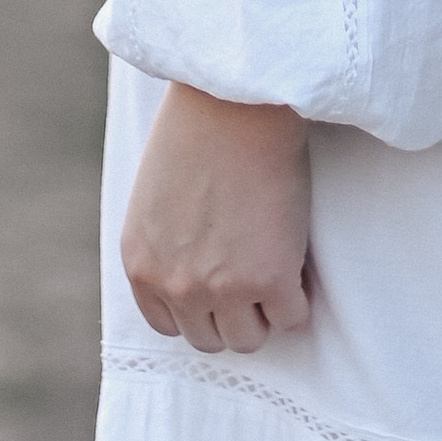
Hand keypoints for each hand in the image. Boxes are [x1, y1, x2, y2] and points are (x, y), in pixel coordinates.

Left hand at [121, 86, 312, 352]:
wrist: (236, 101)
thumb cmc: (198, 127)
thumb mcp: (154, 196)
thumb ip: (165, 242)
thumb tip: (192, 265)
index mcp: (142, 265)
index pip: (168, 323)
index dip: (198, 306)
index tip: (219, 286)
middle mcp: (177, 286)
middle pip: (208, 338)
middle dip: (231, 314)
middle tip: (253, 279)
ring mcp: (224, 289)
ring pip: (249, 339)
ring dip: (265, 313)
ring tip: (277, 274)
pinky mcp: (271, 279)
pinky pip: (292, 318)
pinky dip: (299, 300)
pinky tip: (299, 267)